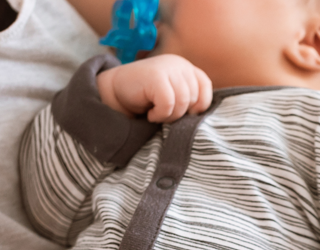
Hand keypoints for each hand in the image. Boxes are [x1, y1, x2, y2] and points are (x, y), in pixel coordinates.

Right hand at [96, 54, 211, 121]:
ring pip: (183, 102)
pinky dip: (160, 114)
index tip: (184, 112)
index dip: (198, 104)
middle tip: (163, 113)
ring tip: (156, 114)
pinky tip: (150, 114)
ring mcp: (167, 68)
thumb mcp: (173, 95)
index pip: (205, 85)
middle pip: (193, 97)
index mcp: (185, 67)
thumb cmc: (146, 98)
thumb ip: (189, 98)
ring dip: (170, 116)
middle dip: (180, 113)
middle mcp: (178, 64)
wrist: (115, 92)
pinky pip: (168, 103)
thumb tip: (202, 115)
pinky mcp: (155, 76)